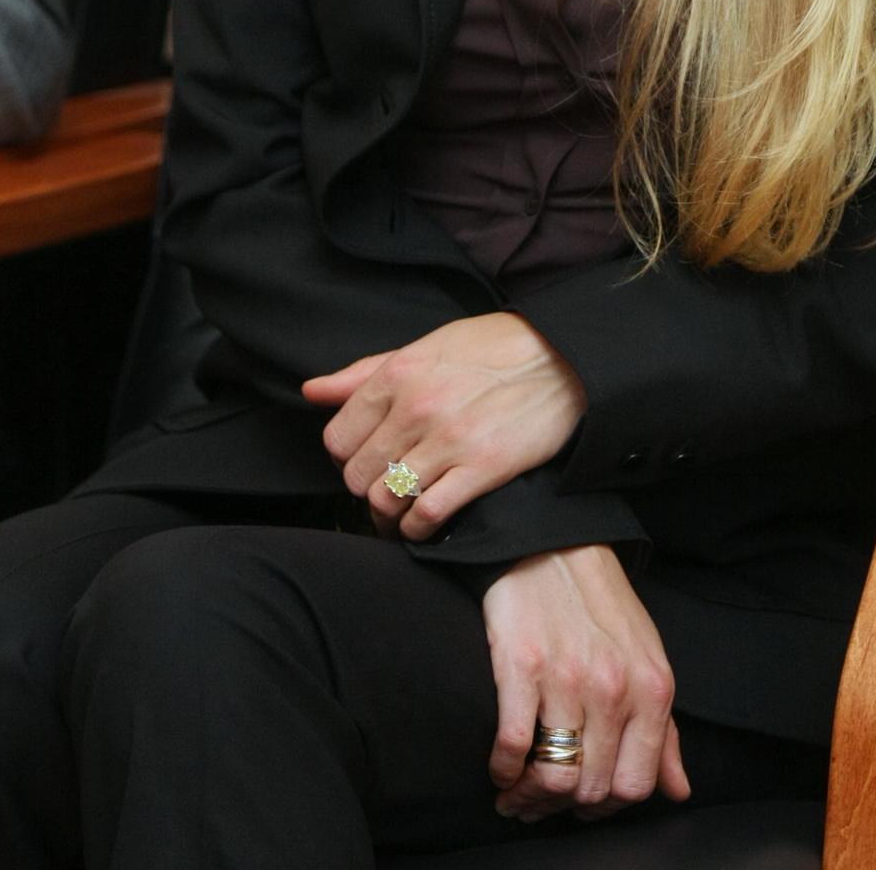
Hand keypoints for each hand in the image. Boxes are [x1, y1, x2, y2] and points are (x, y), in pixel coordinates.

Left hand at [302, 313, 587, 539]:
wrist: (564, 357)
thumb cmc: (494, 349)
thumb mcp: (426, 346)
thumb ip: (365, 372)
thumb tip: (312, 391)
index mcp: (399, 374)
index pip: (337, 439)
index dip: (347, 458)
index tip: (367, 461)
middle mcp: (417, 407)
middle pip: (358, 475)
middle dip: (367, 489)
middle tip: (386, 488)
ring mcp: (450, 440)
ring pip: (386, 499)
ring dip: (389, 515)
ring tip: (402, 511)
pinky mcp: (483, 467)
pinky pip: (427, 515)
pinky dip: (418, 528)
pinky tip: (425, 521)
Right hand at [484, 545, 690, 822]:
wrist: (554, 543)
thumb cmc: (600, 604)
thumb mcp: (646, 660)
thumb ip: (664, 731)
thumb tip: (678, 789)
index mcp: (652, 688)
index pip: (636, 785)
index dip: (606, 806)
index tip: (583, 804)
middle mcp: (615, 687)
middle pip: (593, 788)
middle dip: (564, 807)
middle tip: (542, 803)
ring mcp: (569, 678)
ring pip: (554, 777)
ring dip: (530, 797)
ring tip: (517, 793)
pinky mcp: (521, 666)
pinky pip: (512, 746)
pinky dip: (503, 769)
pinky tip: (500, 766)